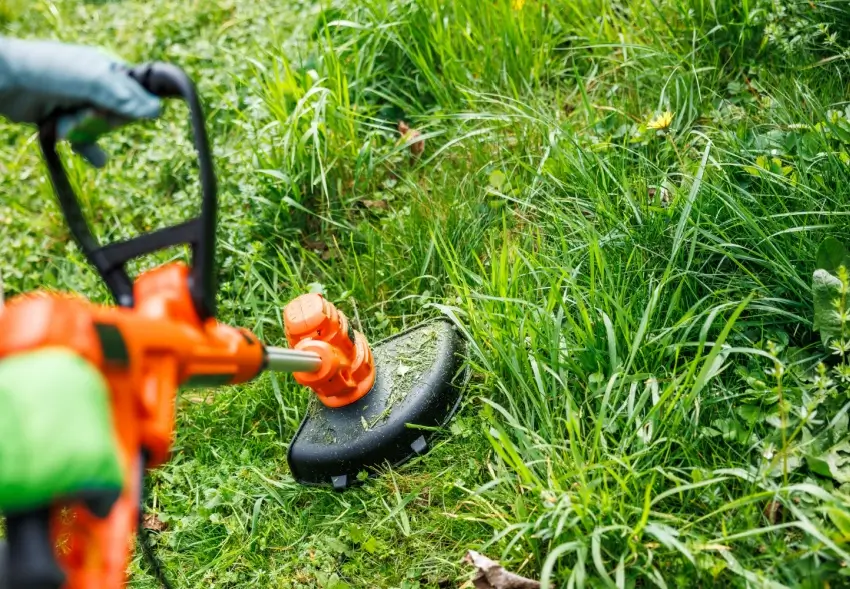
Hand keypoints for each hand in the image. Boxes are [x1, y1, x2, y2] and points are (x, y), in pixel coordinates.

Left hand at [0, 37, 160, 165]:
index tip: (123, 112)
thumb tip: (158, 112)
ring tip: (68, 126)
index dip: (136, 106)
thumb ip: (122, 96)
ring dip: (89, 133)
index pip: (139, 92)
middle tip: (86, 113)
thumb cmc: (50, 71)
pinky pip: (86, 140)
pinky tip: (97, 160)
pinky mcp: (66, 121)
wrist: (6, 80)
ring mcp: (81, 104)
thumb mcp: (92, 81)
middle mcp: (98, 87)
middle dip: (104, 120)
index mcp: (108, 71)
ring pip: (101, 128)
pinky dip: (89, 149)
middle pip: (120, 115)